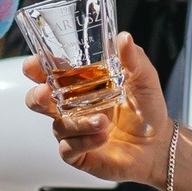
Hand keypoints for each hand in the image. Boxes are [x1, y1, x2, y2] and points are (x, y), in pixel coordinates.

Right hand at [23, 32, 171, 187]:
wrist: (158, 143)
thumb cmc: (146, 109)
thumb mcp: (144, 79)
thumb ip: (134, 59)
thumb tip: (124, 37)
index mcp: (80, 84)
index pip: (50, 72)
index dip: (36, 67)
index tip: (33, 63)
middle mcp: (71, 107)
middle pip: (38, 101)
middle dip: (36, 96)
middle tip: (46, 93)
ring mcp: (73, 131)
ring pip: (58, 126)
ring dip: (78, 123)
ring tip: (103, 121)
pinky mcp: (79, 153)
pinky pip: (69, 148)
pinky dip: (85, 141)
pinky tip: (102, 137)